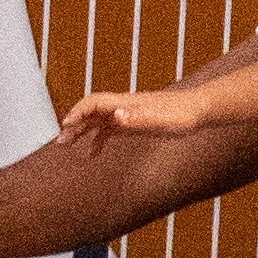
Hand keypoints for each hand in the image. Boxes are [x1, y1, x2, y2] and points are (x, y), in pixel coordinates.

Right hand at [54, 86, 208, 145]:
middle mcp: (122, 106)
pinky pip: (108, 129)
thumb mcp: (160, 120)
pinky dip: (96, 140)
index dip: (78, 112)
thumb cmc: (181, 115)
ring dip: (80, 131)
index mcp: (126, 102)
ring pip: (96, 120)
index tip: (65, 126)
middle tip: (59, 142)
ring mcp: (127, 114)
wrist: (198, 110)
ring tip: (66, 145)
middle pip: (90, 111)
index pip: (94, 103)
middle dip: (73, 124)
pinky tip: (92, 154)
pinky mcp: (132, 122)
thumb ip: (137, 118)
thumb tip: (115, 115)